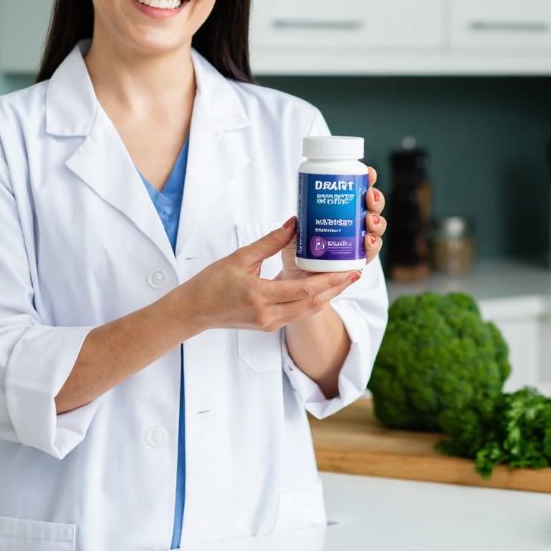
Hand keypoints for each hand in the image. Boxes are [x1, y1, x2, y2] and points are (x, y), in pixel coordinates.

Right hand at [170, 217, 359, 332]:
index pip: (304, 291)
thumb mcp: (239, 258)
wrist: (194, 310)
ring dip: (328, 296)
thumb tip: (294, 224)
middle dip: (337, 288)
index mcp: (259, 296)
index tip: (348, 269)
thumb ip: (268, 242)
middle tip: (355, 271)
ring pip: (308, 311)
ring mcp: (270, 324)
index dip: (330, 280)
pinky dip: (313, 301)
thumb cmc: (211, 283)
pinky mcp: (269, 326)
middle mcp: (268, 314)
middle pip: (313, 304)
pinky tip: (322, 288)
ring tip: (344, 279)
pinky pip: (298, 314)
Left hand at [277, 166, 386, 279]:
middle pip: (373, 209)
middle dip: (376, 201)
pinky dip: (372, 246)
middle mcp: (354, 225)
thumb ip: (294, 225)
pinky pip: (370, 253)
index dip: (367, 181)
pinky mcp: (358, 260)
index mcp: (343, 211)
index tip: (368, 173)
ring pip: (376, 229)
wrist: (298, 277)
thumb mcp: (294, 231)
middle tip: (369, 197)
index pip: (359, 193)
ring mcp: (358, 242)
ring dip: (377, 222)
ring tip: (369, 220)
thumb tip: (294, 218)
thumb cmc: (298, 249)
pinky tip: (368, 241)